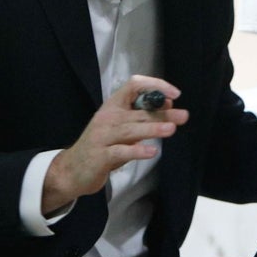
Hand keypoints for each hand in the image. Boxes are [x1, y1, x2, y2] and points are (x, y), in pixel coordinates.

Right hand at [42, 75, 188, 214]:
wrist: (72, 170)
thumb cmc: (101, 146)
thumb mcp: (120, 127)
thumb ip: (141, 116)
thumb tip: (168, 103)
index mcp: (112, 106)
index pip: (133, 85)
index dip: (154, 86)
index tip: (174, 94)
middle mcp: (107, 117)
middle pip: (138, 111)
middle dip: (162, 114)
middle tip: (183, 116)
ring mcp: (102, 137)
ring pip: (130, 129)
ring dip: (152, 129)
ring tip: (171, 129)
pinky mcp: (100, 156)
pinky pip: (120, 151)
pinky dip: (137, 151)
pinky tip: (152, 152)